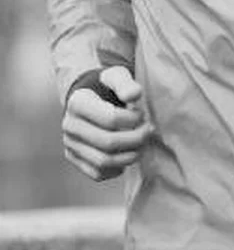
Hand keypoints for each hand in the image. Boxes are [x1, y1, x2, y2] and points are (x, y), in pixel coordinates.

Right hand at [62, 65, 151, 181]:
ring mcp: (70, 144)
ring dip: (130, 156)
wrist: (89, 97)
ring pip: (103, 161)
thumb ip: (126, 83)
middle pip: (108, 142)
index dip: (134, 119)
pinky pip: (97, 173)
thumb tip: (134, 95)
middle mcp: (69, 125)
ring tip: (141, 144)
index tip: (142, 113)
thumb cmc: (106, 86)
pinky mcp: (73, 157)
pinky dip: (117, 169)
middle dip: (136, 139)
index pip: (111, 119)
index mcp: (78, 103)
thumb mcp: (116, 76)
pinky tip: (128, 154)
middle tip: (148, 130)